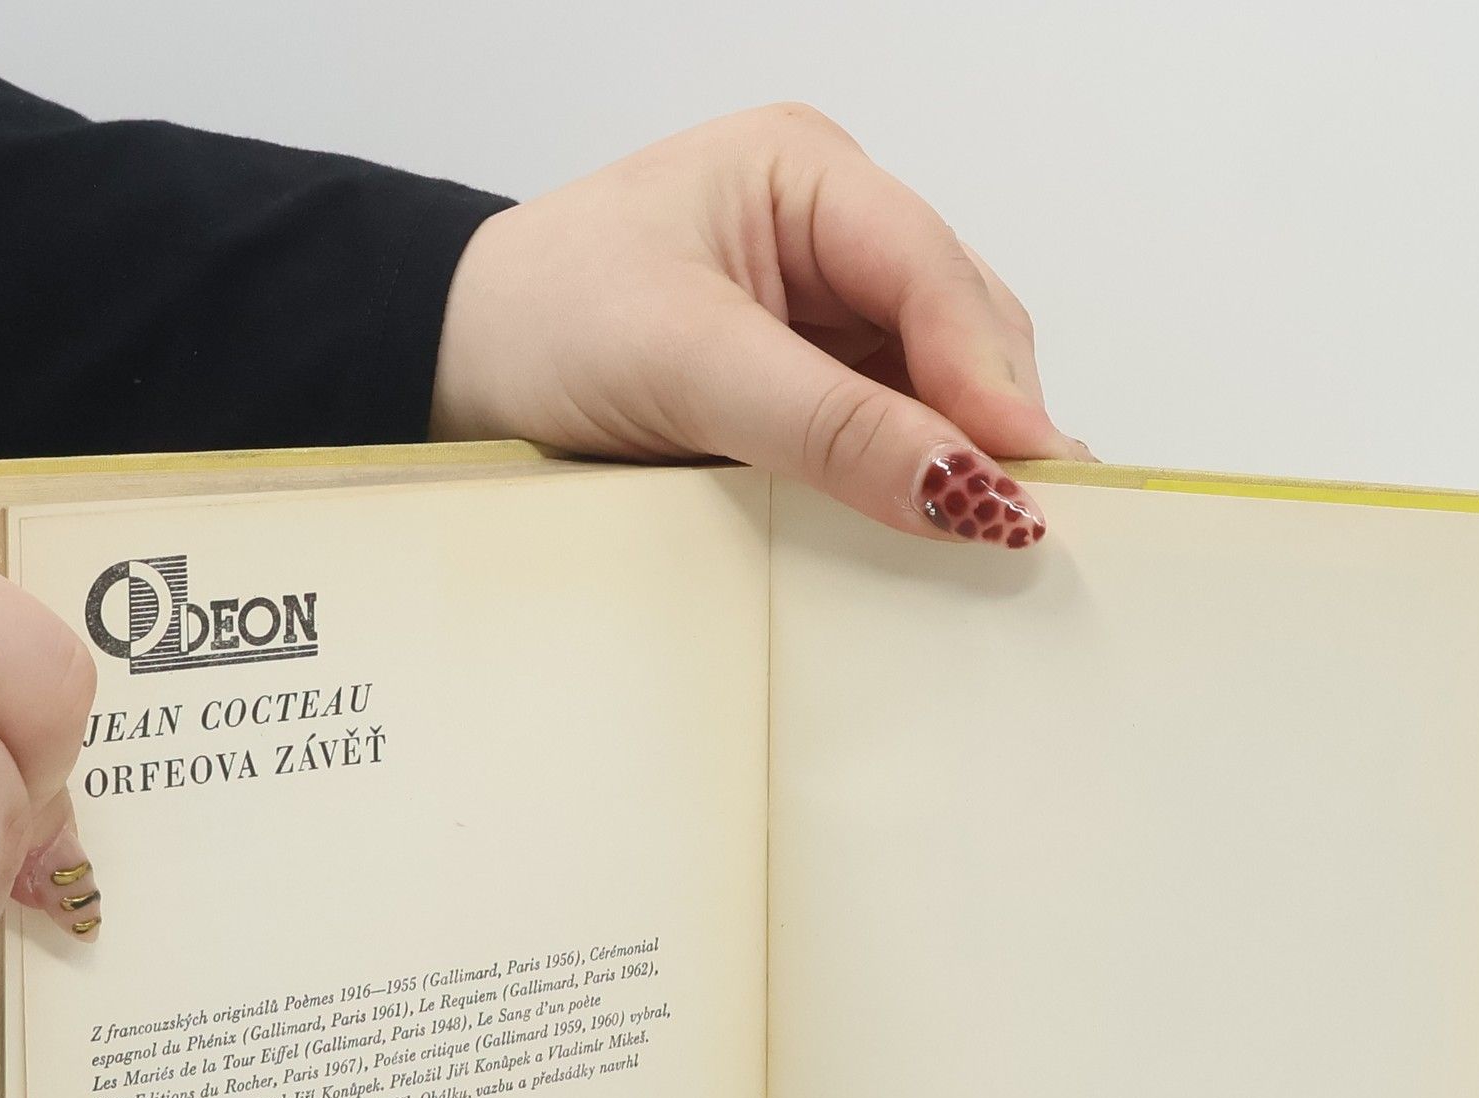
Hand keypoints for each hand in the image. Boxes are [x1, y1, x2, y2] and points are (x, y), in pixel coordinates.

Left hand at [431, 104, 1091, 549]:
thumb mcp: (686, 366)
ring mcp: (822, 308)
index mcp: (806, 173)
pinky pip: (884, 430)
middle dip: (990, 424)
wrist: (445, 369)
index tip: (1033, 486)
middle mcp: (830, 232)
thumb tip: (965, 490)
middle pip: (960, 330)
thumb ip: (831, 427)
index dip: (992, 384)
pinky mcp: (802, 380)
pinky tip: (923, 529)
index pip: (936, 276)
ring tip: (989, 543)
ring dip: (955, 460)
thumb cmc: (537, 326)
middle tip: (1024, 532)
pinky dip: (906, 481)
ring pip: (934, 387)